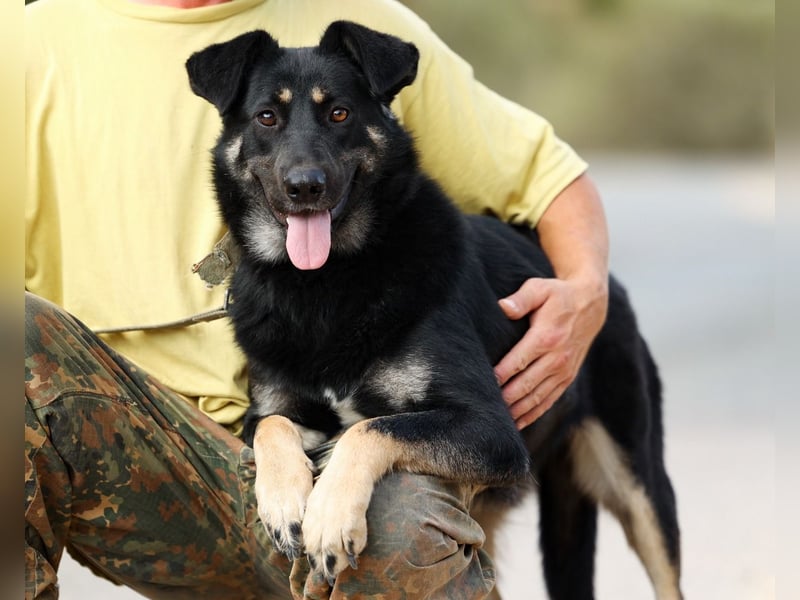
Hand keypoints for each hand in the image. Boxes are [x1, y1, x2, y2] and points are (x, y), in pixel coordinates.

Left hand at [494, 275, 607, 428]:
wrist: (591, 304)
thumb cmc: (558, 295)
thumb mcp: (539, 288)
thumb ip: (521, 298)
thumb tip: (503, 307)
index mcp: (547, 337)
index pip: (518, 361)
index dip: (500, 375)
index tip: (483, 384)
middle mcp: (557, 358)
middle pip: (526, 385)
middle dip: (505, 399)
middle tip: (484, 409)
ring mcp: (564, 371)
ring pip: (537, 398)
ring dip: (517, 411)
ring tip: (497, 423)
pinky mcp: (568, 378)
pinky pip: (549, 400)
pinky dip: (533, 414)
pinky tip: (518, 423)